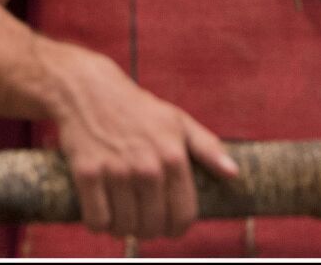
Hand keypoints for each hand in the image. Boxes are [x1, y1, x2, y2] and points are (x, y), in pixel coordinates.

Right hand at [51, 50, 238, 241]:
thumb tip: (233, 174)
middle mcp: (147, 167)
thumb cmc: (137, 109)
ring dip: (122, 229)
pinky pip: (97, 220)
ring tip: (121, 216)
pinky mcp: (87, 174)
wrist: (87, 89)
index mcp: (173, 157)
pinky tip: (101, 212)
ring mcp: (116, 171)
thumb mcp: (177, 121)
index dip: (176, 229)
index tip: (167, 227)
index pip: (183, 216)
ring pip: (124, 227)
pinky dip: (98, 224)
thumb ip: (207, 148)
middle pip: (153, 226)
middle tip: (140, 220)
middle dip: (148, 230)